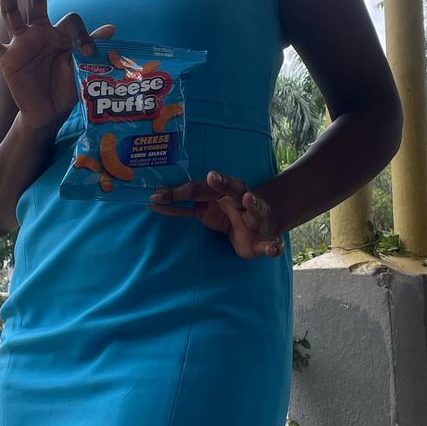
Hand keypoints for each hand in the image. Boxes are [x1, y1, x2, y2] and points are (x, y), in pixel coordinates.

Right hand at [0, 0, 113, 131]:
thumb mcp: (82, 66)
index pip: (70, 20)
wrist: (48, 112)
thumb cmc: (66, 87)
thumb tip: (112, 27)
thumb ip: (92, 45)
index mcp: (59, 34)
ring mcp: (20, 45)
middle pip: (37, 2)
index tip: (90, 51)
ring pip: (12, 14)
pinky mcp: (7, 60)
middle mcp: (38, 33)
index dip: (82, 33)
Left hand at [150, 171, 283, 259]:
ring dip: (254, 204)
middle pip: (232, 187)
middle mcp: (240, 198)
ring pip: (256, 208)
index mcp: (222, 191)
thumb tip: (152, 201)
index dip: (182, 191)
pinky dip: (273, 246)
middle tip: (211, 177)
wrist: (259, 227)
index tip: (167, 190)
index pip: (200, 188)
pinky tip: (275, 248)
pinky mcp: (263, 239)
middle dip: (223, 182)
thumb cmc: (228, 215)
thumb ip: (181, 207)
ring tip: (249, 198)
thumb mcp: (205, 209)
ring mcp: (255, 216)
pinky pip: (269, 243)